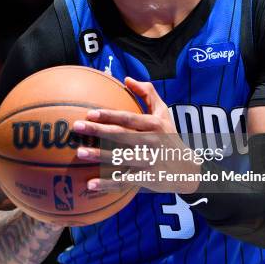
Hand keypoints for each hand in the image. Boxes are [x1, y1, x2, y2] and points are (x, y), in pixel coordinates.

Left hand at [73, 77, 200, 193]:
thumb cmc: (169, 137)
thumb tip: (127, 78)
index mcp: (154, 125)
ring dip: (100, 156)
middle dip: (98, 130)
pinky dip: (108, 184)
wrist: (188, 169)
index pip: (128, 118)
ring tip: (79, 153)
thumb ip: (147, 94)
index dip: (109, 115)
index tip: (90, 113)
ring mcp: (150, 161)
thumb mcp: (164, 113)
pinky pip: (124, 181)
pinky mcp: (148, 179)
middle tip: (76, 127)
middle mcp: (152, 142)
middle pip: (121, 135)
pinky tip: (90, 184)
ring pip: (121, 158)